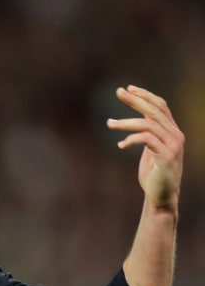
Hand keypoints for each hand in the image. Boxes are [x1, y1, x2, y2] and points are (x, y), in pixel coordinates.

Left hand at [108, 85, 183, 209]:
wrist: (161, 196)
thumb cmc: (153, 175)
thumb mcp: (150, 151)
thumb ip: (147, 137)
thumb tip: (134, 126)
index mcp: (171, 131)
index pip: (160, 106)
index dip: (145, 96)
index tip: (128, 89)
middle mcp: (175, 135)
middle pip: (155, 110)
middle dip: (135, 100)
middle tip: (118, 92)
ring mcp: (172, 145)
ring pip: (148, 123)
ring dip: (126, 122)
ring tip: (109, 123)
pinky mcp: (166, 156)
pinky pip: (147, 139)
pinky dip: (131, 139)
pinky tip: (121, 145)